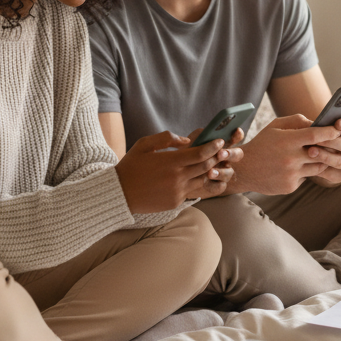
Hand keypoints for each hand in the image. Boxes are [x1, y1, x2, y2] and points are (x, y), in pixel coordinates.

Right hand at [115, 131, 233, 212]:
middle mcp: (177, 178)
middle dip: (216, 157)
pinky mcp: (176, 202)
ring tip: (209, 163)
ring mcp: (178, 192)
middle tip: (221, 151)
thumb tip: (187, 141)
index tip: (220, 141)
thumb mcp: (144, 144)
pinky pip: (192, 191)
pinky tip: (192, 176)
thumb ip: (166, 139)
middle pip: (206, 166)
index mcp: (170, 161)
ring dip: (207, 171)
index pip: (201, 153)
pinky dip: (195, 182)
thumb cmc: (131, 166)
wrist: (120, 193)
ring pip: (202, 179)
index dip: (213, 147)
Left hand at [182, 127, 244, 198]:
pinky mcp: (216, 185)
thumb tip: (207, 132)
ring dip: (221, 172)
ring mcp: (222, 172)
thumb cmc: (186, 151)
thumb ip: (200, 135)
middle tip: (221, 154)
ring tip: (209, 172)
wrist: (176, 171)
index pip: (236, 137)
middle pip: (238, 154)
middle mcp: (225, 158)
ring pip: (229, 173)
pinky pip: (220, 187)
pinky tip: (204, 183)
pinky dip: (213, 185)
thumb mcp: (191, 141)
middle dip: (231, 154)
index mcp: (222, 144)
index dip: (238, 134)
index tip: (235, 132)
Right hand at [224, 114, 340, 194]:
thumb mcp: (274, 126)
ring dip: (318, 161)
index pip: (316, 135)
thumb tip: (318, 123)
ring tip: (312, 155)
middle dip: (329, 147)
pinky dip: (304, 172)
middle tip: (334, 143)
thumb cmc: (261, 144)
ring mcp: (291, 174)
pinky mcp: (290, 186)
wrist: (243, 170)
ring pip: (317, 167)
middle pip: (321, 153)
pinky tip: (293, 168)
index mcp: (286, 141)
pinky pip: (306, 178)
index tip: (338, 129)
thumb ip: (297, 121)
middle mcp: (290, 158)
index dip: (330, 131)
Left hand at [306, 115, 340, 186]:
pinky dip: (320, 169)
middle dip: (331, 141)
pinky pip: (332, 174)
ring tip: (310, 151)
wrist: (319, 155)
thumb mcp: (327, 125)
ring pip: (340, 161)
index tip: (337, 122)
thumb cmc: (323, 134)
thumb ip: (335, 118)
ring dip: (324, 156)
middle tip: (316, 138)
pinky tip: (309, 164)